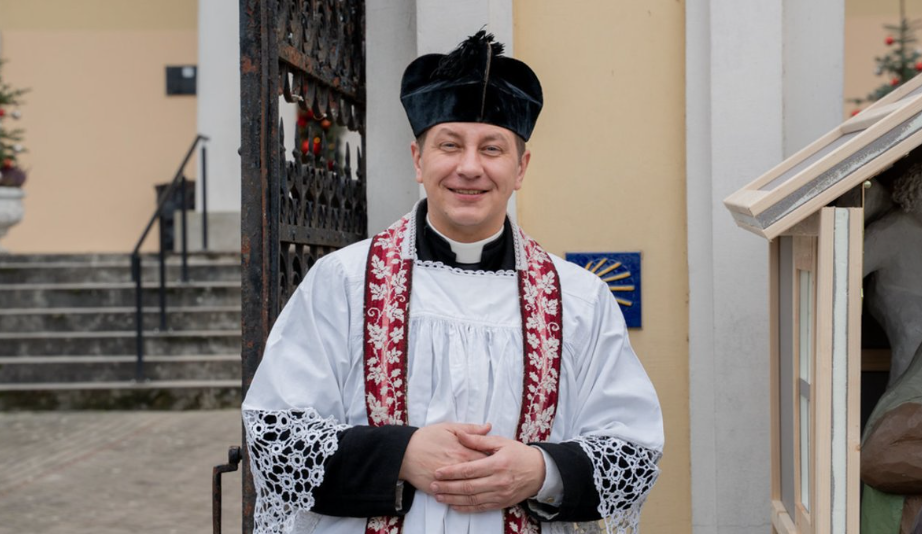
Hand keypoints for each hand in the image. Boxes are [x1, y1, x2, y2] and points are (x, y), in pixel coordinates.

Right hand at [399, 422, 491, 492]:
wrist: (404, 452)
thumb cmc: (427, 437)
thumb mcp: (449, 427)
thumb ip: (471, 429)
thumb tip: (488, 427)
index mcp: (464, 452)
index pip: (488, 459)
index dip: (496, 461)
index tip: (501, 460)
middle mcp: (459, 468)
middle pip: (482, 475)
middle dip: (491, 475)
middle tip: (497, 474)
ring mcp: (450, 481)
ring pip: (471, 488)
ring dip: (480, 487)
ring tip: (485, 484)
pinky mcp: (441, 490)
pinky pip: (457, 496)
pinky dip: (465, 496)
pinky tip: (471, 494)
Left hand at [430, 432, 545, 512]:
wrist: (539, 472)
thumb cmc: (519, 454)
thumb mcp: (500, 442)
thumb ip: (478, 439)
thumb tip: (459, 434)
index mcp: (497, 464)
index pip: (469, 470)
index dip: (452, 472)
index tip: (438, 472)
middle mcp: (498, 481)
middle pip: (468, 487)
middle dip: (448, 487)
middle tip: (433, 485)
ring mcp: (500, 494)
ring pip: (472, 499)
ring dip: (453, 499)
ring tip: (438, 496)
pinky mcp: (501, 503)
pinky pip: (480, 508)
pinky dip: (466, 508)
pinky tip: (454, 505)